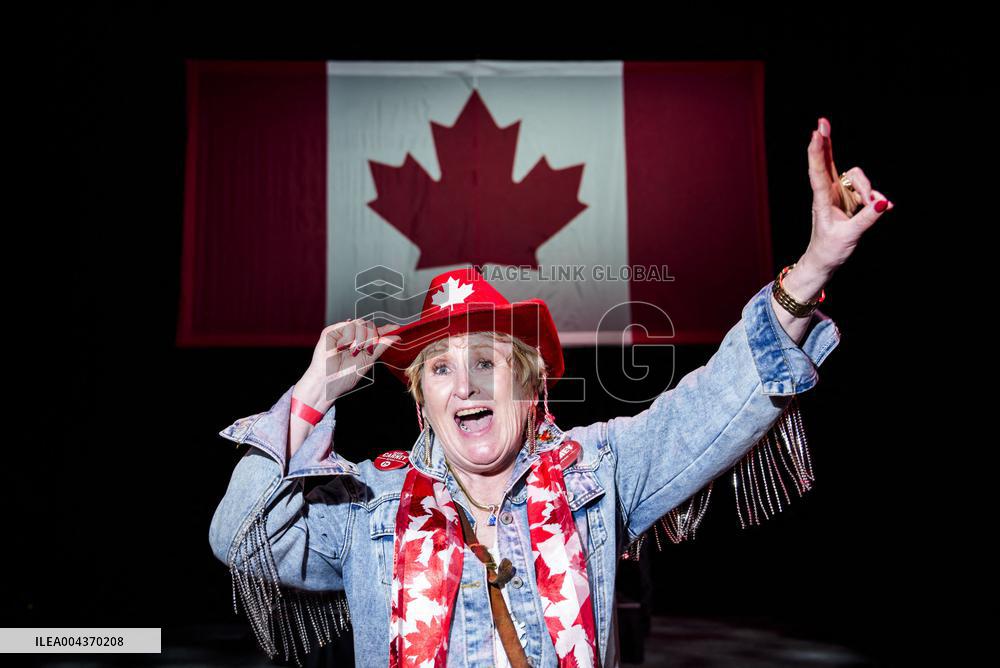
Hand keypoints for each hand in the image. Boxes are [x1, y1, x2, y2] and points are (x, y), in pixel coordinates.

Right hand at [299, 318, 400, 404]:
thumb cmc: (345, 376)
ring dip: (361, 339)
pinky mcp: (332, 331)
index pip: (375, 332)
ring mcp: (342, 333)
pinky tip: (342, 348)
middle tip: (365, 351)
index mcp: (361, 344)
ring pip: (361, 323)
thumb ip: (381, 347)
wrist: (329, 383)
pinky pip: (349, 325)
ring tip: (352, 352)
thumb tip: (396, 337)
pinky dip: (349, 338)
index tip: (396, 327)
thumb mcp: (368, 361)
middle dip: (371, 337)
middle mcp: (352, 337)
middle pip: (370, 325)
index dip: (386, 329)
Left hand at [803, 117, 894, 272]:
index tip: (816, 134)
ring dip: (869, 188)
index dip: (818, 153)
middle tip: (822, 121)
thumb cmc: (830, 250)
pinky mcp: (849, 201)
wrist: (824, 262)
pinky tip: (884, 206)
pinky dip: (874, 196)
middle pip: (828, 162)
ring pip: (857, 177)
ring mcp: (839, 195)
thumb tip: (883, 203)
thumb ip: (866, 218)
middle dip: (827, 142)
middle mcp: (828, 193)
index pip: (818, 173)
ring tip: (875, 205)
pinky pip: (865, 191)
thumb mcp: (849, 237)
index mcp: (822, 201)